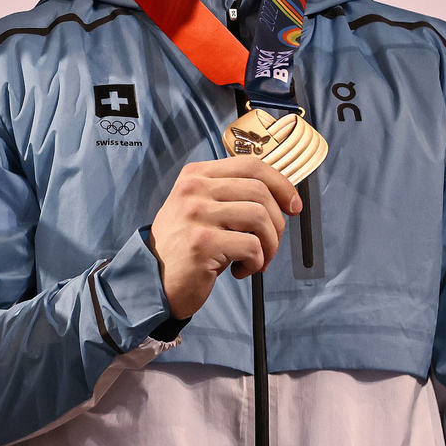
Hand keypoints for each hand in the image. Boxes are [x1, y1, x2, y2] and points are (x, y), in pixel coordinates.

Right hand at [147, 157, 301, 319]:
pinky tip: (240, 270)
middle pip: (260, 192)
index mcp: (196, 174)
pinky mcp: (202, 243)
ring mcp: (196, 215)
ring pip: (260, 217)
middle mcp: (194, 189)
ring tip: (256, 259)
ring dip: (269, 245)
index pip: (251, 165)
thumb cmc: (185, 245)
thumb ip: (231, 194)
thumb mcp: (200, 207)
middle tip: (269, 244)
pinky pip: (251, 246)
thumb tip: (283, 195)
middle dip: (277, 223)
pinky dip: (256, 262)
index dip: (281, 184)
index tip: (293, 206)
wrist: (152, 280)